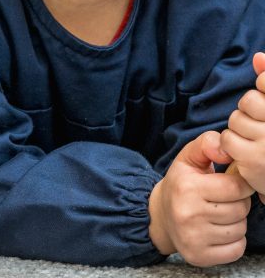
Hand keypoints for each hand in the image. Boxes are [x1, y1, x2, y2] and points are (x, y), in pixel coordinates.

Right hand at [148, 131, 252, 266]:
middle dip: (238, 202)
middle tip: (223, 199)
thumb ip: (208, 144)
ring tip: (219, 213)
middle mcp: (188, 213)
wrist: (159, 215)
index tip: (231, 182)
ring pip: (240, 230)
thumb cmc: (180, 184)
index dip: (240, 184)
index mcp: (187, 186)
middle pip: (240, 209)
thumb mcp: (188, 157)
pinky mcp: (199, 256)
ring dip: (236, 221)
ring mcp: (193, 237)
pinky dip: (233, 241)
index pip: (235, 187)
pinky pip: (236, 249)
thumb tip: (227, 149)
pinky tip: (218, 230)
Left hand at [221, 52, 264, 198]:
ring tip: (257, 142)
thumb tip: (258, 57)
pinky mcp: (256, 159)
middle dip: (249, 112)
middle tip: (262, 127)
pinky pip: (228, 138)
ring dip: (241, 130)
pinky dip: (232, 145)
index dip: (263, 90)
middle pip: (248, 101)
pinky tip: (247, 154)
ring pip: (236, 120)